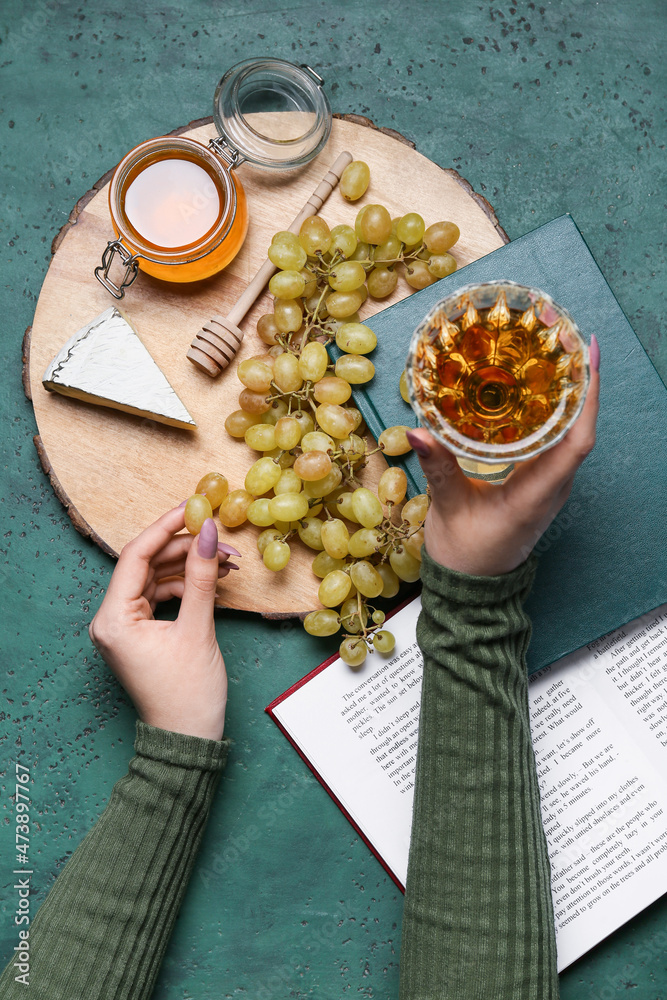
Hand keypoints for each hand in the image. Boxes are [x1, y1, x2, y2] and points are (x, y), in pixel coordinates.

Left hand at [89, 507, 238, 740]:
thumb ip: (202, 576)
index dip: (166, 527)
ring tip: (225, 561)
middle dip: (185, 548)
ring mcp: (123, 628)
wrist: (188, 739)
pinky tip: (212, 580)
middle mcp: (110, 620)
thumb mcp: (198, 629)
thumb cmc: (188, 694)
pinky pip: (159, 596)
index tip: (193, 507)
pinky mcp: (138, 634)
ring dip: (189, 566)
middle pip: (146, 565)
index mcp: (113, 619)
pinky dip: (185, 586)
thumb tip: (208, 533)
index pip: (136, 556)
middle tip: (220, 537)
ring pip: (155, 578)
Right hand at [406, 336, 600, 576]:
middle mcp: (553, 485)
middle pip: (580, 426)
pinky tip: (535, 389)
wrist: (472, 588)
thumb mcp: (448, 509)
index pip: (577, 439)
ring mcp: (549, 484)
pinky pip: (555, 440)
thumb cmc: (465, 553)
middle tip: (563, 336)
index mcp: (538, 493)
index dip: (587, 396)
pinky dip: (552, 410)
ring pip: (570, 431)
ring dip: (568, 393)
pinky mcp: (539, 482)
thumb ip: (438, 469)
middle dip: (579, 380)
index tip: (584, 355)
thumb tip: (418, 432)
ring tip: (554, 352)